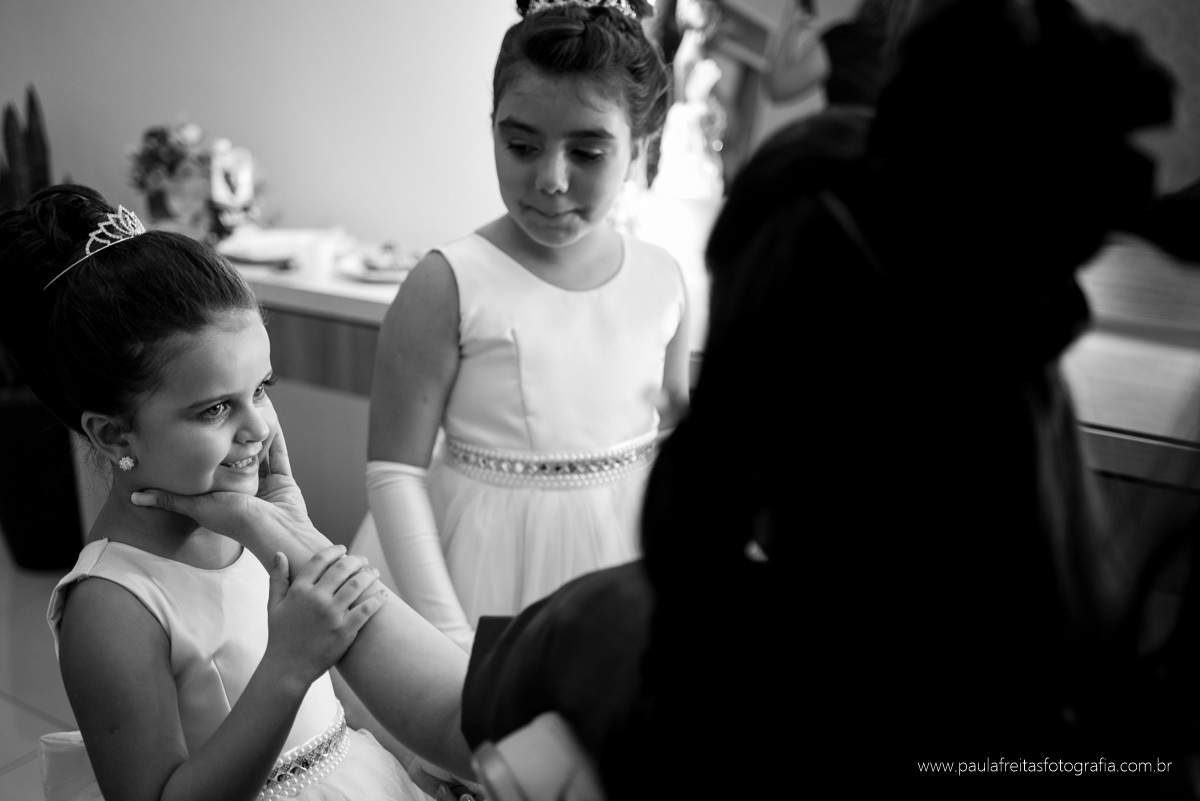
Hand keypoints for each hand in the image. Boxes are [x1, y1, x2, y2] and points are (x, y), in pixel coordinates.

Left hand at [131, 428, 331, 570]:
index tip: (198, 427)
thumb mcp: (197, 507)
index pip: (212, 468)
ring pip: (258, 452)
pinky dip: (275, 437)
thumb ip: (169, 500)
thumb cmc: (235, 521)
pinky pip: (279, 453)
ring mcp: (265, 484)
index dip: (207, 449)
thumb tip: (135, 496)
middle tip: (225, 414)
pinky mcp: (283, 479)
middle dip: (232, 438)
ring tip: (247, 410)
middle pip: (236, 457)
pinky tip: (269, 418)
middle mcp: (243, 489)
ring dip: (254, 433)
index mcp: (222, 495)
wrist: (275, 532)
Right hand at [262, 545, 385, 688]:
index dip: (334, 551)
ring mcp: (332, 614)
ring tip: (374, 573)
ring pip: (357, 585)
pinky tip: (383, 595)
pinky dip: (377, 599)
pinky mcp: (345, 630)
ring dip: (369, 575)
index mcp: (299, 590)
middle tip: (364, 560)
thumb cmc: (280, 637)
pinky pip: (366, 609)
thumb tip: (280, 553)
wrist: (287, 668)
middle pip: (342, 569)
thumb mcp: (274, 606)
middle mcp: (316, 599)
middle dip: (356, 560)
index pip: (320, 560)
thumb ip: (277, 578)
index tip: (343, 549)